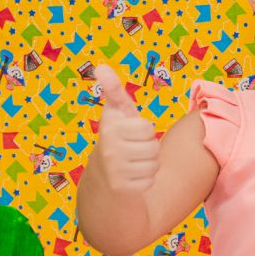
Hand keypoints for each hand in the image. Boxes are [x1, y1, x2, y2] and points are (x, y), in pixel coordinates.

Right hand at [93, 64, 158, 193]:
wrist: (102, 173)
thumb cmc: (117, 136)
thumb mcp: (116, 112)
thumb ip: (113, 90)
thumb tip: (100, 67)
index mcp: (110, 127)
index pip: (148, 127)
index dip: (144, 130)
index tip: (131, 132)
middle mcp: (109, 149)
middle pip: (153, 146)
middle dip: (149, 148)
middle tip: (134, 149)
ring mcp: (114, 170)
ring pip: (154, 165)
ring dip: (149, 164)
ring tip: (133, 162)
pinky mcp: (121, 188)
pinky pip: (150, 181)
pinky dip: (145, 180)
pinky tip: (132, 176)